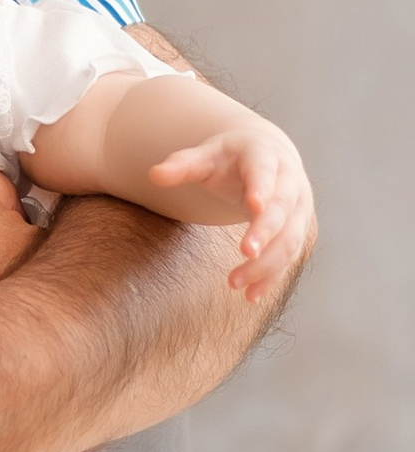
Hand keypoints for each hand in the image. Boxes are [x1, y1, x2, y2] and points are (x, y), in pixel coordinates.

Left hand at [149, 118, 315, 300]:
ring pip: (289, 238)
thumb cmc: (229, 159)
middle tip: (245, 252)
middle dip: (265, 231)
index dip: (261, 188)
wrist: (265, 162)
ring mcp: (298, 209)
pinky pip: (289, 256)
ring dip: (266, 263)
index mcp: (265, 155)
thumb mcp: (206, 155)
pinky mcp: (296, 231)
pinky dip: (271, 277)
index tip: (254, 206)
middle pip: (281, 209)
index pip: (265, 172)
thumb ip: (182, 165)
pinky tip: (251, 296)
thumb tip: (153, 175)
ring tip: (234, 283)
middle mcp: (289, 182)